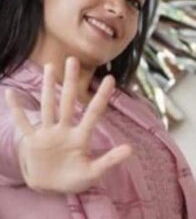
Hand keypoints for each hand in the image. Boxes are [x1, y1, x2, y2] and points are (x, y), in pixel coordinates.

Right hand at [4, 57, 131, 193]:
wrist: (52, 189)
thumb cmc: (75, 179)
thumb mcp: (94, 172)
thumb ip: (110, 160)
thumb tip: (130, 149)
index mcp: (81, 137)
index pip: (93, 112)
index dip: (102, 96)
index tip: (111, 78)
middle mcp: (64, 130)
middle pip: (68, 100)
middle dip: (70, 81)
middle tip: (73, 59)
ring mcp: (48, 134)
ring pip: (47, 106)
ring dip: (47, 87)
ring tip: (49, 66)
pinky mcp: (32, 142)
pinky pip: (23, 123)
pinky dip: (17, 110)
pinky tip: (10, 93)